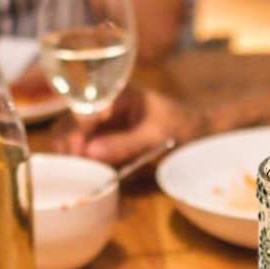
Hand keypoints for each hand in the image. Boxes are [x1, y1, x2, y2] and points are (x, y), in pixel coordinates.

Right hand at [56, 85, 206, 166]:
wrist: (201, 134)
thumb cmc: (184, 126)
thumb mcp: (157, 135)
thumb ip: (124, 143)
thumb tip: (90, 153)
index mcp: (118, 94)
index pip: (84, 108)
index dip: (76, 130)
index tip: (77, 151)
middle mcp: (105, 106)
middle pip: (70, 122)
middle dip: (68, 144)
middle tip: (74, 166)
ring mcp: (103, 125)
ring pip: (73, 138)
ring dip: (73, 156)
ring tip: (80, 173)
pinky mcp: (105, 142)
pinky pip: (86, 152)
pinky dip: (84, 163)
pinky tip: (89, 174)